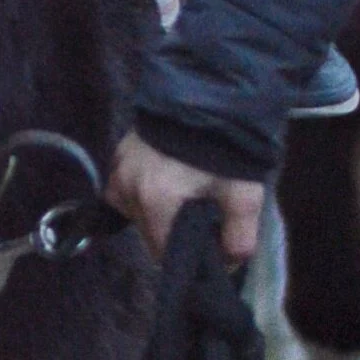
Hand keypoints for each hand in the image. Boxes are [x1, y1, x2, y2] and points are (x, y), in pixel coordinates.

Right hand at [107, 130, 264, 267]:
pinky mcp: (116, 156)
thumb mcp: (244, 194)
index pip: (162, 253)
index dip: (186, 256)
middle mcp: (126, 189)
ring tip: (185, 191)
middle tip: (200, 212)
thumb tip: (228, 266)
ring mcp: (116, 171)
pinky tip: (168, 178)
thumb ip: (239, 238)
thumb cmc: (225, 147)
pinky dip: (145, 192)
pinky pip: (127, 191)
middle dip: (172, 231)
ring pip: (136, 213)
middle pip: (148, 233)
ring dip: (157, 212)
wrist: (209, 92)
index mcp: (155, 201)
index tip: (204, 243)